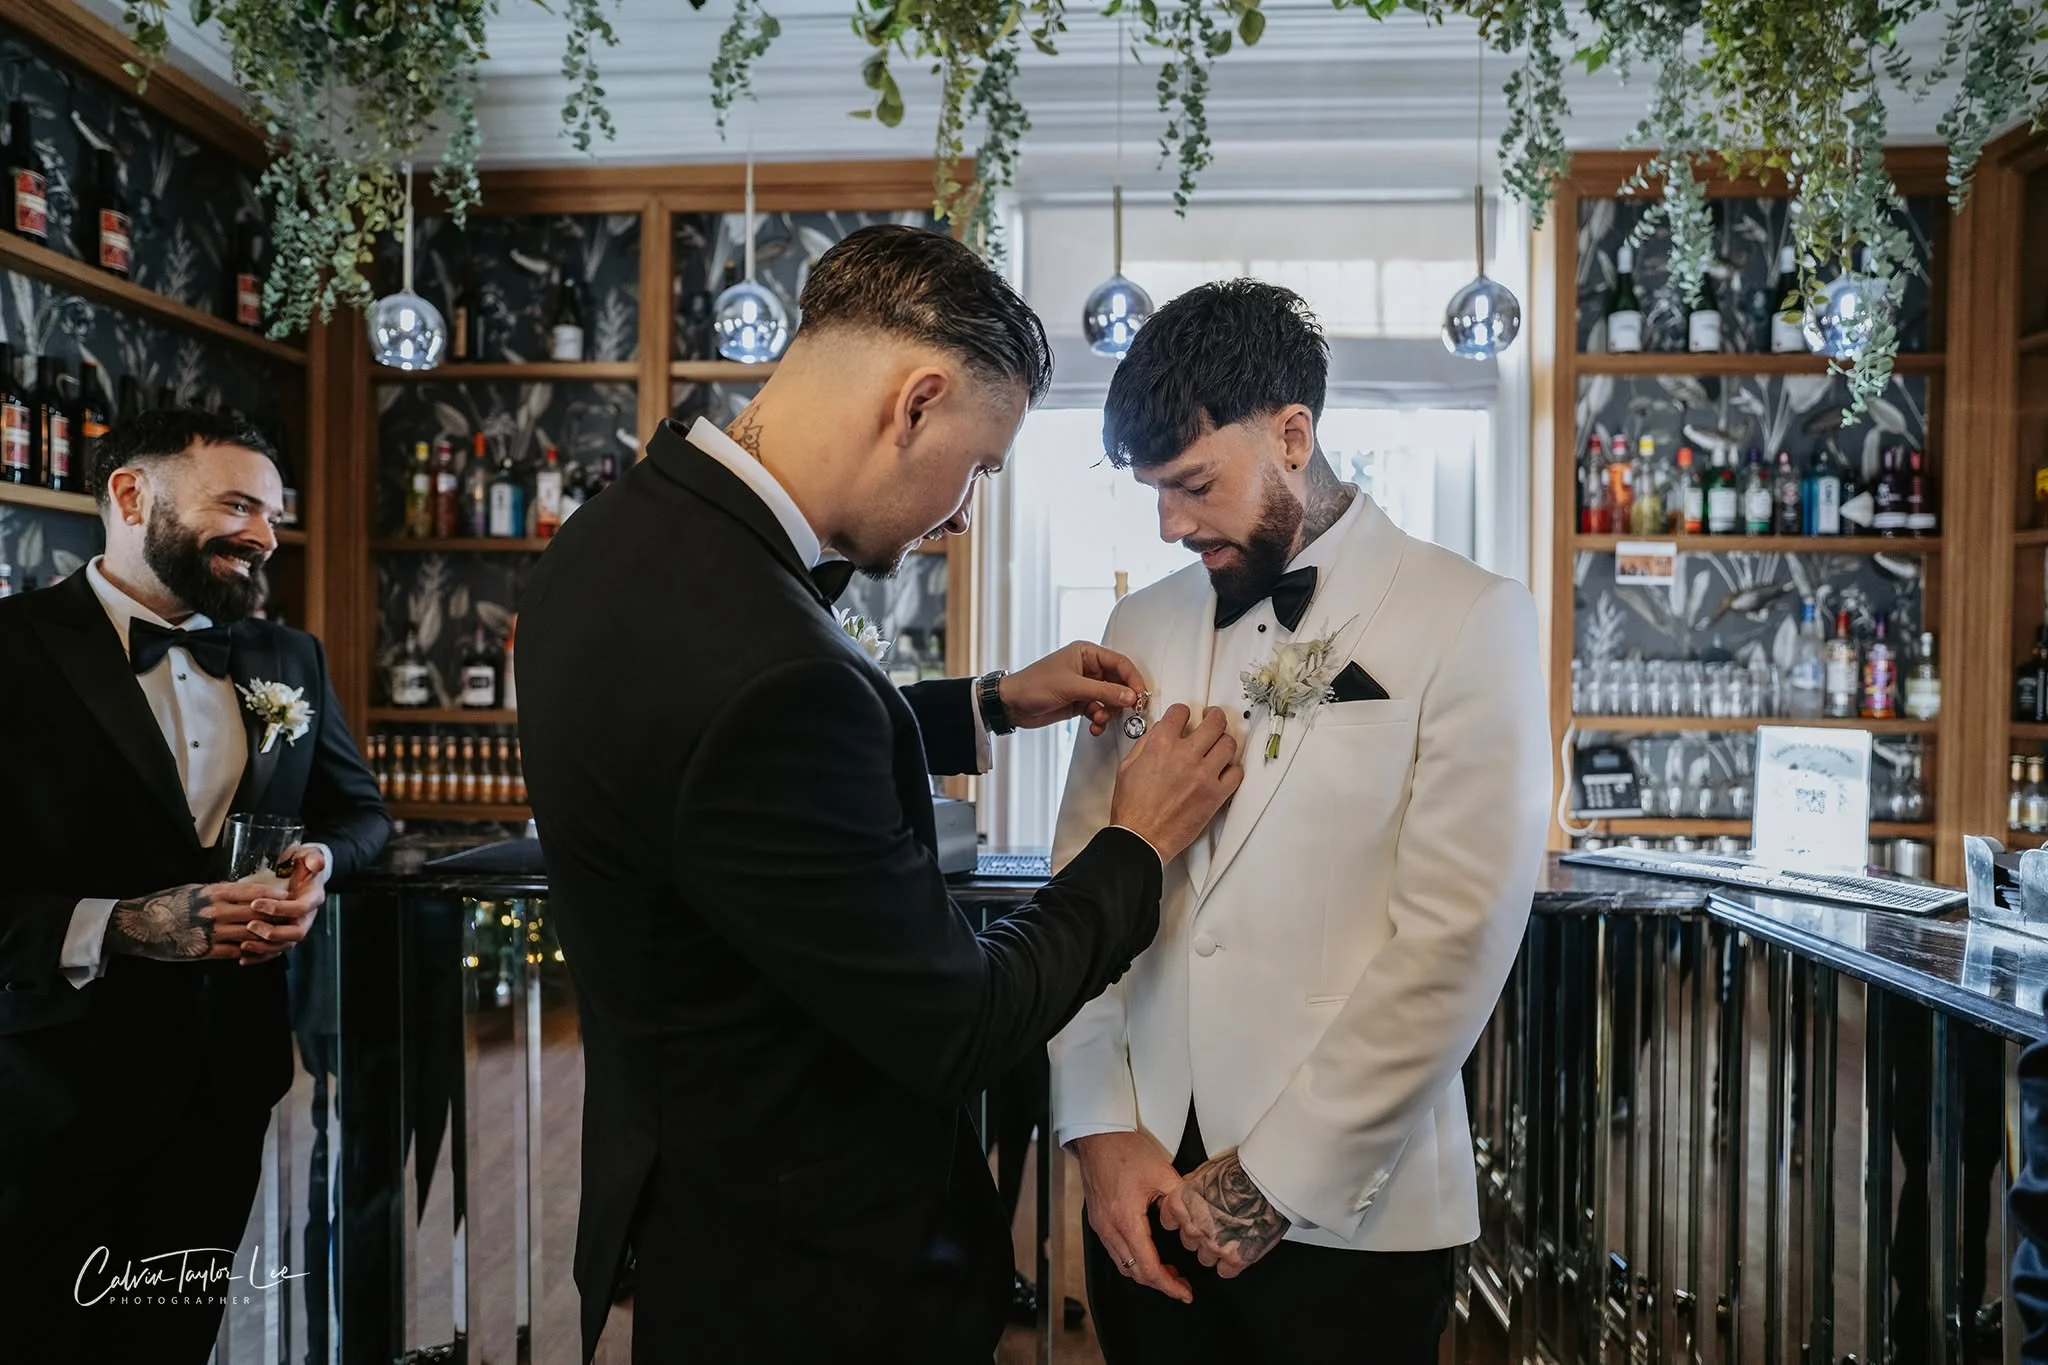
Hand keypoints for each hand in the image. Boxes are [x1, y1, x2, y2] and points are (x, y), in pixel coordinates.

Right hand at [103, 883, 274, 962]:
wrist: (140, 925)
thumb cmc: (168, 903)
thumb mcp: (195, 890)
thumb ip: (220, 892)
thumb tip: (245, 892)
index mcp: (214, 893)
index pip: (254, 891)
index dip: (275, 895)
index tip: (290, 896)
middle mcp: (216, 911)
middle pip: (257, 914)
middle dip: (278, 916)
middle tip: (295, 917)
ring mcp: (211, 932)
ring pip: (250, 934)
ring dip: (269, 936)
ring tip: (284, 936)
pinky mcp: (205, 951)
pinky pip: (236, 952)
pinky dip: (250, 952)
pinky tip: (260, 951)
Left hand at [237, 846, 328, 964]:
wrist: (303, 873)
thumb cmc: (303, 863)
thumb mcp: (310, 855)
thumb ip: (314, 858)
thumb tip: (317, 863)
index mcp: (313, 898)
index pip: (301, 908)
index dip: (280, 909)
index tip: (256, 903)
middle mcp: (307, 916)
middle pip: (296, 933)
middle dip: (272, 932)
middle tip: (250, 925)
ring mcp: (296, 927)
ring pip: (285, 945)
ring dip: (264, 948)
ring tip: (243, 944)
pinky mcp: (285, 935)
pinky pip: (274, 951)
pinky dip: (259, 957)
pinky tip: (243, 958)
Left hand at [998, 642, 1147, 734]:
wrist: (1011, 705)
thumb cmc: (1033, 685)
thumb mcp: (1071, 687)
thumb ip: (1103, 692)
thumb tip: (1129, 696)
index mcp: (1086, 653)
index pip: (1120, 663)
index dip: (1132, 679)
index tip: (1140, 695)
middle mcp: (1088, 668)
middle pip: (1118, 683)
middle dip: (1121, 699)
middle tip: (1127, 711)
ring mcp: (1084, 686)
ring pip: (1110, 699)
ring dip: (1109, 713)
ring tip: (1100, 720)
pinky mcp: (1080, 702)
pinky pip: (1099, 711)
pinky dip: (1100, 720)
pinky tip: (1094, 726)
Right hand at [1072, 1131, 1192, 1303]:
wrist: (1097, 1135)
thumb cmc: (1125, 1150)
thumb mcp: (1162, 1172)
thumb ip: (1181, 1200)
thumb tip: (1198, 1217)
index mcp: (1126, 1220)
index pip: (1148, 1267)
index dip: (1169, 1285)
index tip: (1185, 1293)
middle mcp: (1110, 1228)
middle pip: (1134, 1273)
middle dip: (1160, 1283)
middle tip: (1181, 1284)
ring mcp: (1101, 1226)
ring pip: (1122, 1265)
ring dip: (1145, 1273)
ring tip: (1168, 1271)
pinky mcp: (1098, 1220)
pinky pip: (1115, 1251)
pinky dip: (1133, 1259)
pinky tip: (1147, 1252)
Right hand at [1107, 704, 1243, 863]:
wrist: (1141, 837)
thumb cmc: (1132, 808)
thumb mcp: (1127, 766)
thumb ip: (1146, 744)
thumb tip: (1160, 731)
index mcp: (1161, 745)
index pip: (1181, 712)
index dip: (1183, 712)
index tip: (1186, 716)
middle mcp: (1185, 755)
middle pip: (1214, 722)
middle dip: (1214, 716)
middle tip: (1213, 718)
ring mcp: (1204, 775)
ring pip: (1229, 744)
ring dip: (1224, 741)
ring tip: (1219, 743)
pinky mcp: (1215, 794)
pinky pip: (1236, 773)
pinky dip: (1233, 769)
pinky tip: (1224, 769)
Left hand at [1157, 1153, 1288, 1279]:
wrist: (1270, 1180)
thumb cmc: (1243, 1171)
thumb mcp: (1206, 1170)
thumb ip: (1191, 1188)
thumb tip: (1188, 1194)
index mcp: (1182, 1202)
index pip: (1169, 1221)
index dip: (1184, 1219)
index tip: (1193, 1217)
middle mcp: (1194, 1225)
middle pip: (1189, 1241)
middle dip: (1202, 1234)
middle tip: (1220, 1222)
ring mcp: (1213, 1244)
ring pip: (1205, 1258)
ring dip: (1217, 1248)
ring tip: (1234, 1232)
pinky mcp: (1235, 1258)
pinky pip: (1225, 1271)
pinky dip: (1233, 1262)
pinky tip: (1241, 1246)